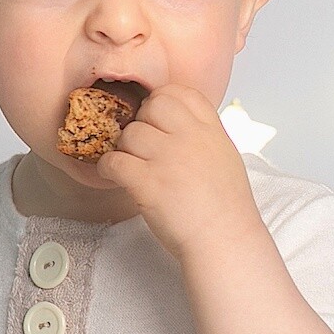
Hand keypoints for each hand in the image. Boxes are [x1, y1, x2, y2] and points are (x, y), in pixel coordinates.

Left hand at [98, 84, 260, 264]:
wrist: (224, 240)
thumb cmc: (226, 209)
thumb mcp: (225, 158)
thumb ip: (203, 137)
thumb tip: (179, 127)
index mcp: (211, 131)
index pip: (181, 93)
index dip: (162, 100)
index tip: (155, 117)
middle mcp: (190, 138)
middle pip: (152, 106)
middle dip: (141, 122)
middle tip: (141, 145)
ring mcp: (168, 158)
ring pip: (129, 134)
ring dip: (124, 148)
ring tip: (129, 166)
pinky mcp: (147, 182)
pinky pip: (113, 160)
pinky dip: (107, 167)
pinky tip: (113, 175)